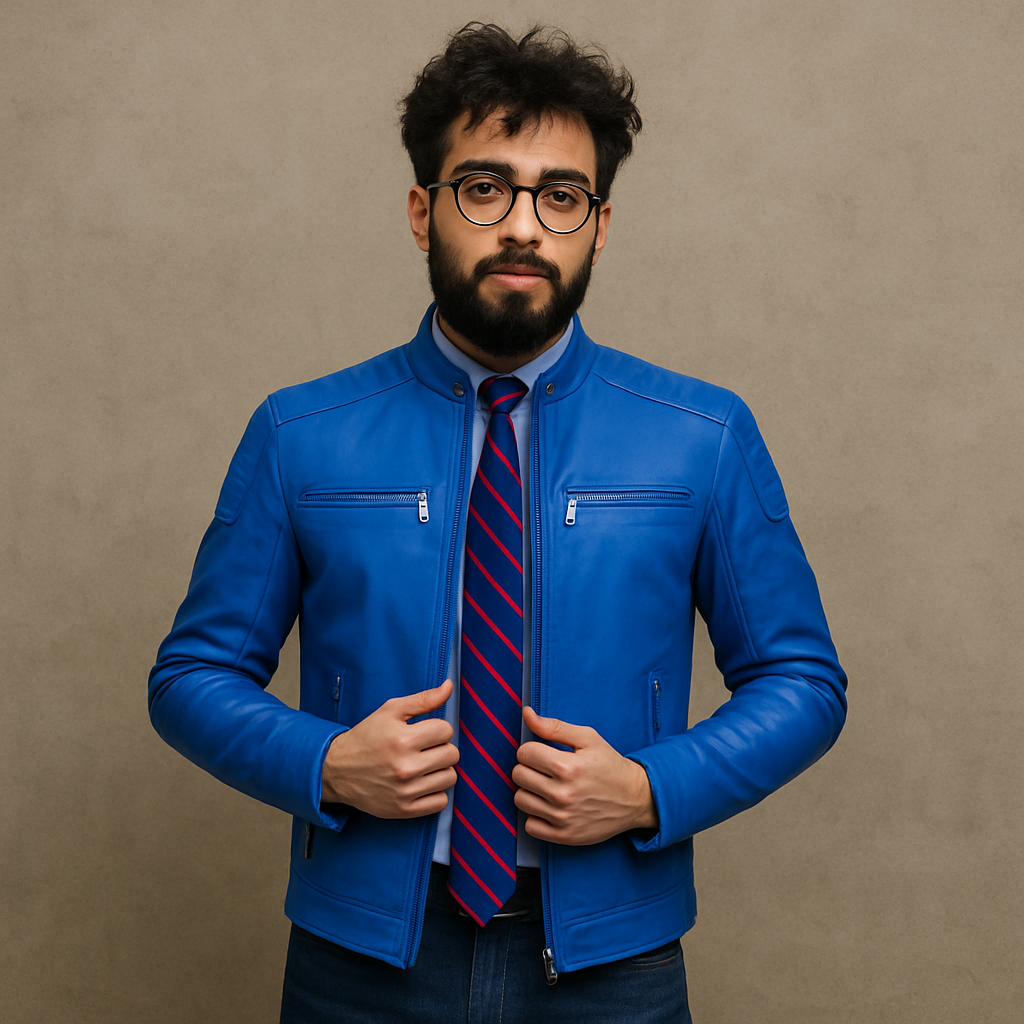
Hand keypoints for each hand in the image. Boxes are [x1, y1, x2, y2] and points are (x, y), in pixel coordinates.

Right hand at [321, 680, 457, 817]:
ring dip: (441, 770)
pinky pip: (441, 802)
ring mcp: (405, 791)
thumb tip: (450, 686)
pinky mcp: (404, 810)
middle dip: (441, 748)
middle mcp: (405, 767)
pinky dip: (435, 792)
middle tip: (425, 749)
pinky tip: (422, 783)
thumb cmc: (367, 736)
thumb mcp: (391, 711)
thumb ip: (423, 699)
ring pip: (450, 778)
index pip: (446, 730)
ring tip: (424, 765)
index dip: (437, 728)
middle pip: (452, 754)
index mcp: (403, 739)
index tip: (425, 732)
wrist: (337, 770)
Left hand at [512, 706, 657, 844]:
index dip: (532, 749)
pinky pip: (530, 825)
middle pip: (518, 775)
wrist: (635, 798)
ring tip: (546, 787)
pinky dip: (536, 815)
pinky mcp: (564, 836)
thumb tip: (526, 714)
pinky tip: (549, 807)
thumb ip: (553, 726)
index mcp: (568, 767)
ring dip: (530, 791)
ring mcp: (563, 817)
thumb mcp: (587, 738)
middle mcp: (563, 794)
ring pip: (520, 799)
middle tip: (545, 769)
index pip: (524, 753)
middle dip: (529, 768)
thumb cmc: (609, 765)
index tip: (543, 753)